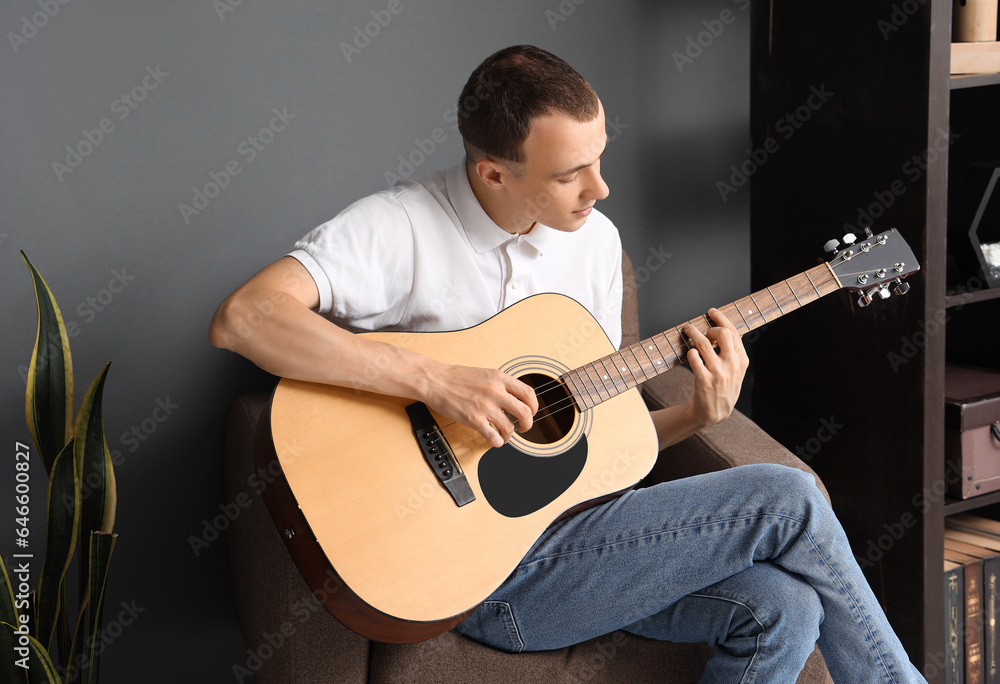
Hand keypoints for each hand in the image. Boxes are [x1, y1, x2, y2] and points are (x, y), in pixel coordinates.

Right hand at [423, 364, 538, 448]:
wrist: (435, 380)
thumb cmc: (456, 377)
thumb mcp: (485, 373)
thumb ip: (501, 384)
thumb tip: (515, 398)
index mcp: (500, 378)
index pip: (528, 394)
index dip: (534, 407)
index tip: (531, 413)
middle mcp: (495, 391)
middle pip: (525, 413)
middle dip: (528, 425)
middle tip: (523, 428)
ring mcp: (485, 406)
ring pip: (510, 428)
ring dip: (510, 436)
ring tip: (504, 436)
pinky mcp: (473, 419)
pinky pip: (493, 437)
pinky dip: (497, 442)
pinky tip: (494, 440)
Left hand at [683, 308, 748, 427]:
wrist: (715, 412)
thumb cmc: (724, 388)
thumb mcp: (736, 371)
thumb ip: (735, 353)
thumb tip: (731, 331)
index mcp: (742, 360)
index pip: (734, 332)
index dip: (721, 318)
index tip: (712, 312)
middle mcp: (732, 365)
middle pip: (723, 334)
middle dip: (710, 326)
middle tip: (701, 328)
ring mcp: (718, 373)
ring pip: (704, 344)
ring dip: (694, 333)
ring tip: (688, 330)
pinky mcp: (704, 380)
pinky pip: (694, 358)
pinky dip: (690, 352)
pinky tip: (690, 352)